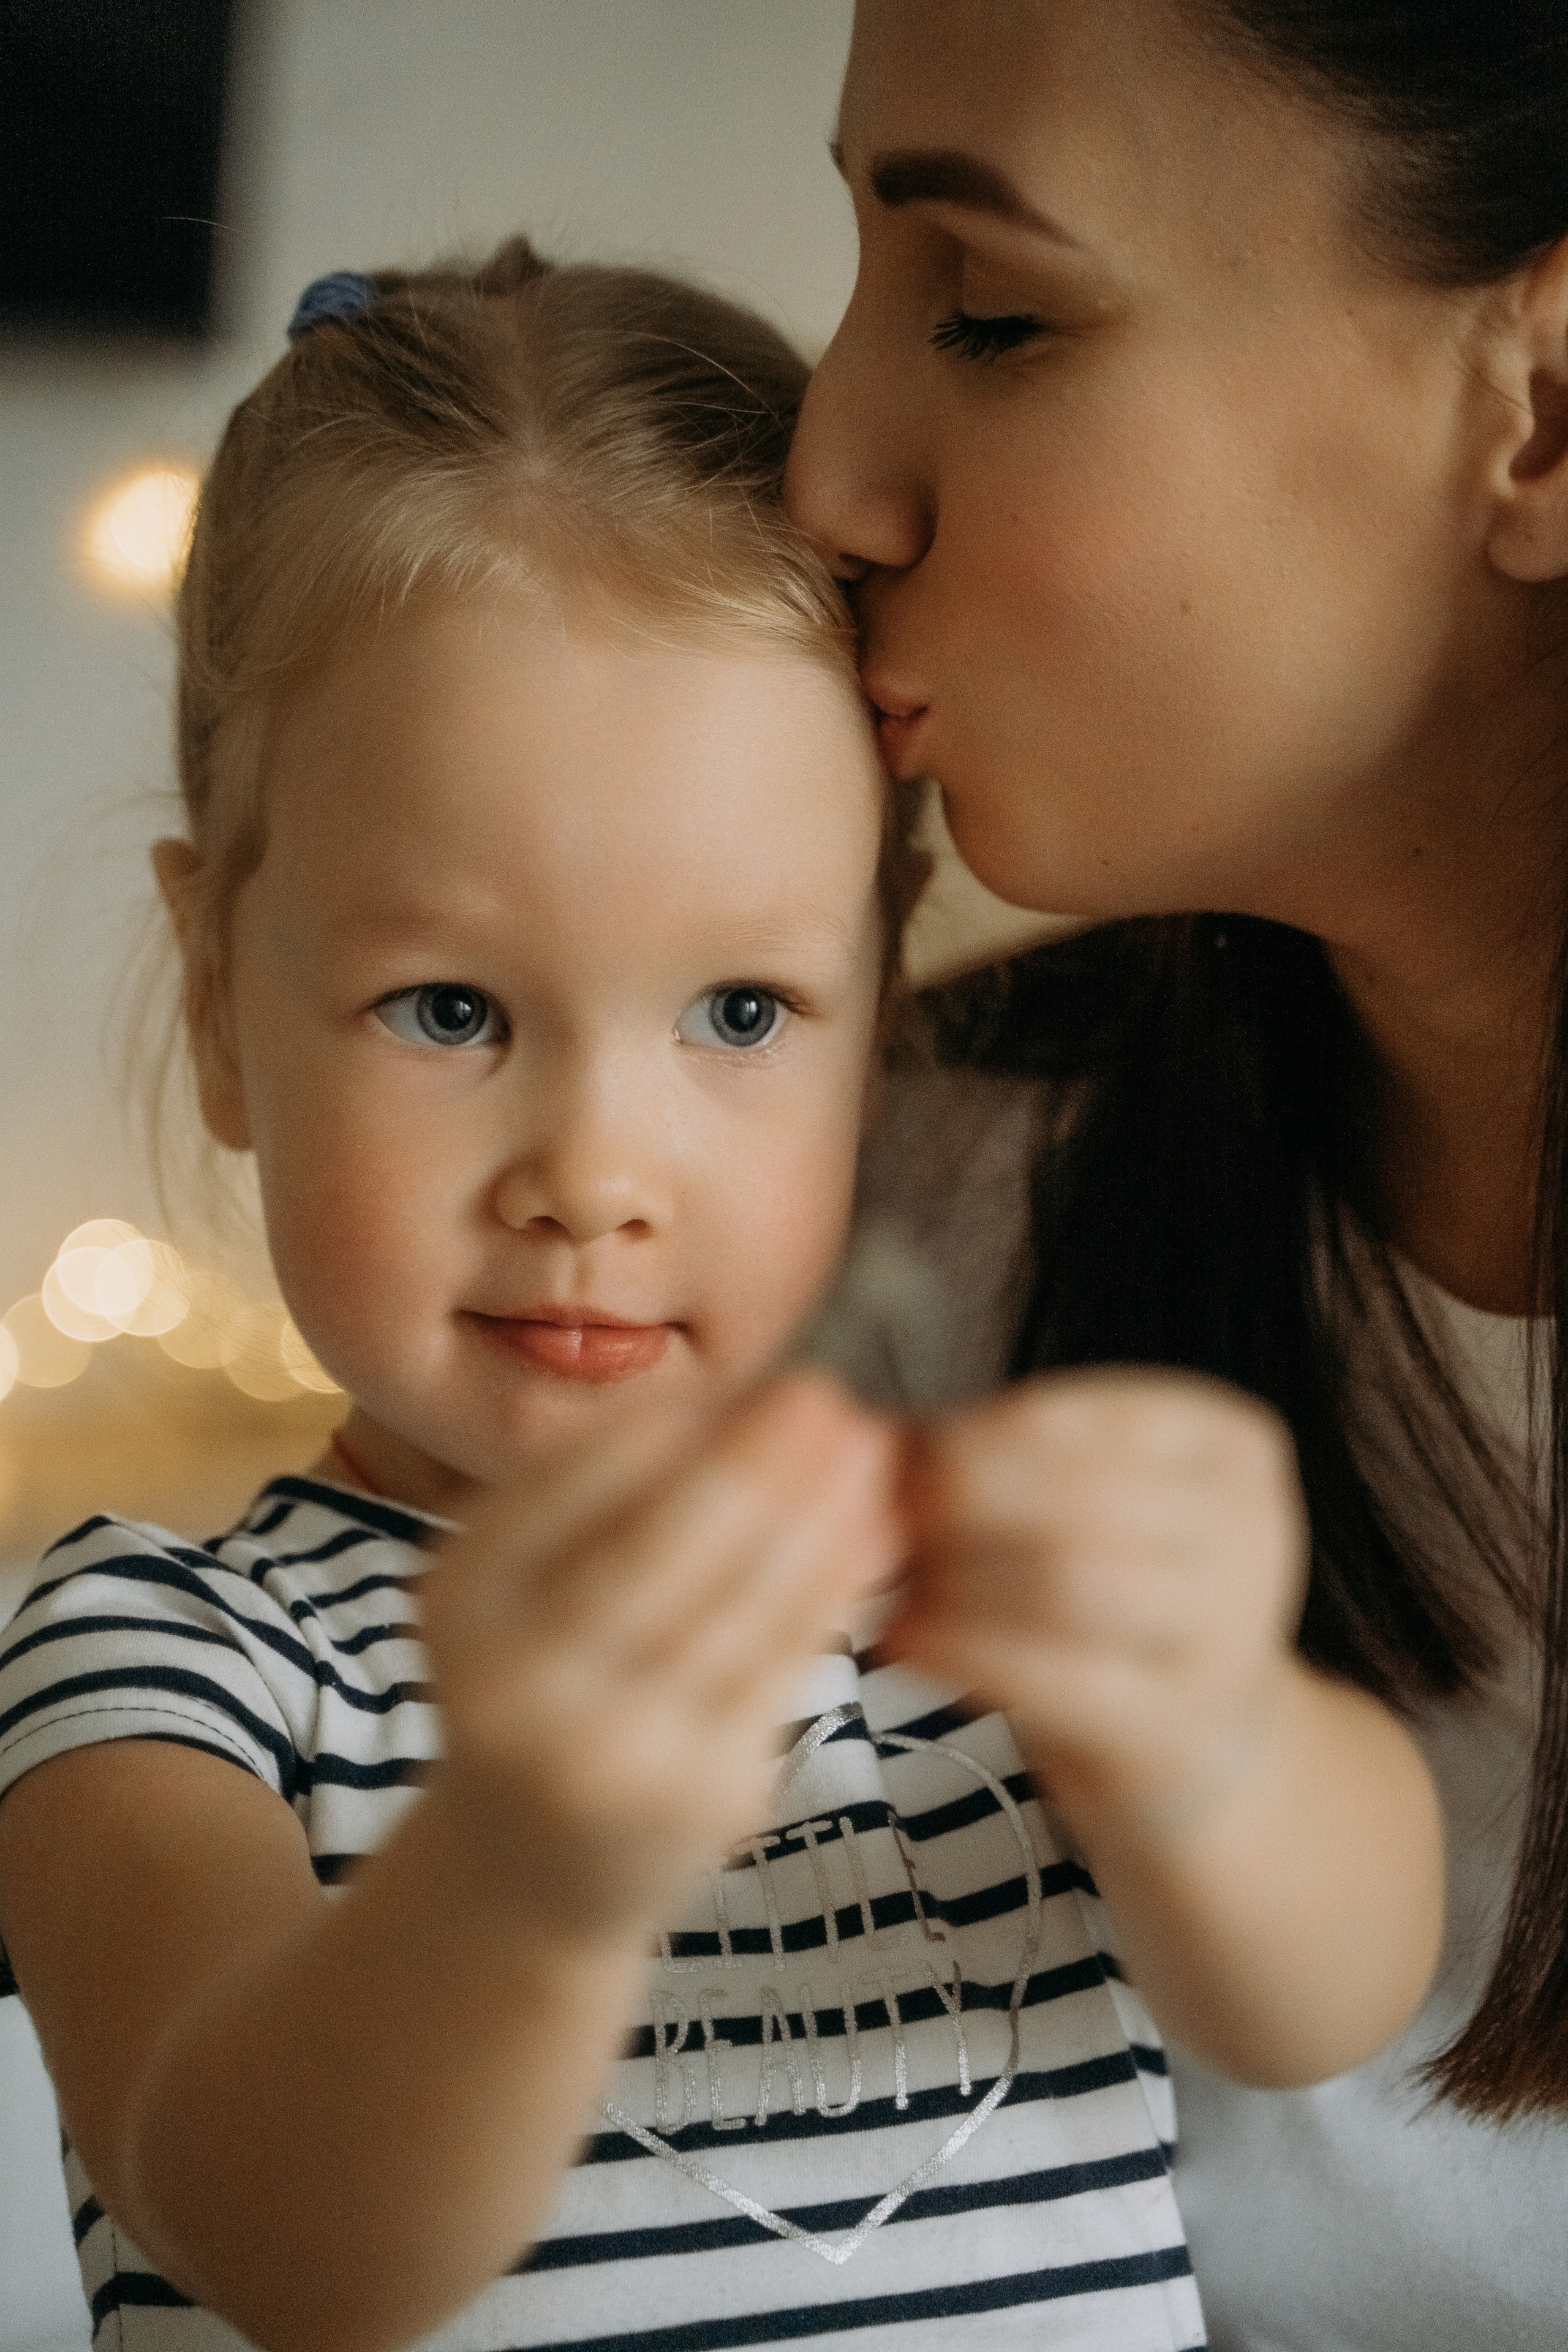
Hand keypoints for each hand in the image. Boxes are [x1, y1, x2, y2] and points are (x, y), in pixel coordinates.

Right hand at [417, 1372, 900, 1948]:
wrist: (533, 1872)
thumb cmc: (552, 1681)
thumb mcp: (536, 1584)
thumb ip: (617, 1499)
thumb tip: (753, 1405)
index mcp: (461, 1596)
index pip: (574, 1484)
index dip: (679, 1424)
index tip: (762, 1378)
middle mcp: (512, 1678)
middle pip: (655, 1545)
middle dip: (755, 1462)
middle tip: (830, 1395)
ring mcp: (600, 1750)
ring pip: (734, 1610)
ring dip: (815, 1519)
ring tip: (873, 1453)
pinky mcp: (688, 1802)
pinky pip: (779, 1674)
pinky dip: (832, 1595)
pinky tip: (871, 1541)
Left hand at [883, 1369, 1309, 1842]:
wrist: (1196, 1745)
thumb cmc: (1108, 1596)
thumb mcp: (1070, 1505)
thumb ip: (983, 1459)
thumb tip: (860, 1434)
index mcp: (1233, 1443)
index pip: (1081, 1414)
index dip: (971, 1433)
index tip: (896, 1457)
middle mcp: (1257, 1530)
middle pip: (1077, 1497)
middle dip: (957, 1503)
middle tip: (873, 1519)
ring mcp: (1232, 1635)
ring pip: (1069, 1583)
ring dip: (953, 1578)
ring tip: (884, 1582)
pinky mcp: (1183, 1729)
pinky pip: (1058, 1679)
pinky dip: (963, 1652)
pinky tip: (900, 1641)